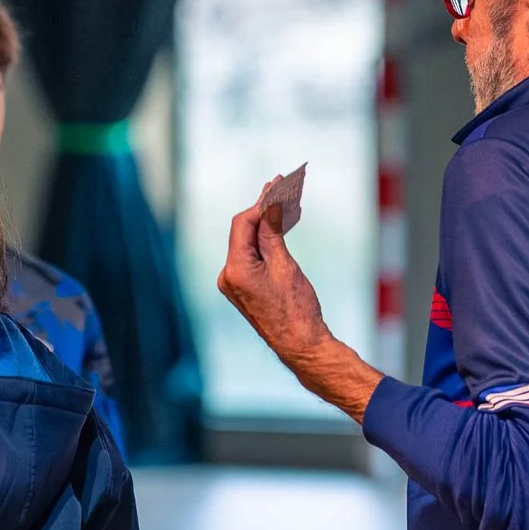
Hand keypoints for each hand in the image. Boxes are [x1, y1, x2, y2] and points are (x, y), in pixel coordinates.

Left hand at [217, 202, 328, 359]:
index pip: (242, 224)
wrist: (301, 344)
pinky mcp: (243, 287)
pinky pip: (251, 257)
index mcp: (235, 270)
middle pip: (243, 231)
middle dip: (263, 210)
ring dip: (265, 224)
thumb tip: (268, 205)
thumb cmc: (296, 308)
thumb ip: (272, 233)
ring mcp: (233, 283)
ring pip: (247, 243)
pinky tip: (278, 226)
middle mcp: (227, 276)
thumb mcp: (284, 265)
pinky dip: (265, 242)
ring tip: (284, 201)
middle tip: (281, 185)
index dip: (260, 204)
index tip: (277, 187)